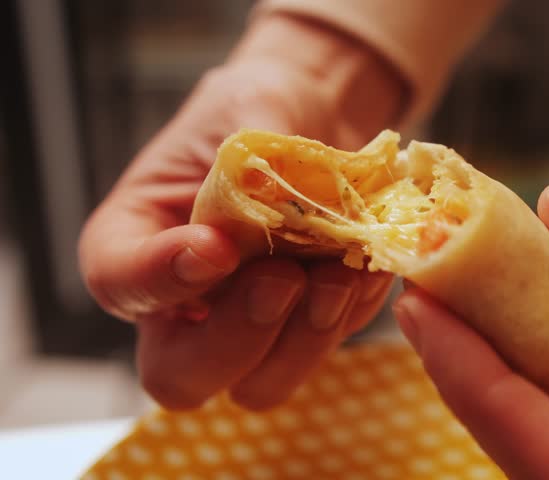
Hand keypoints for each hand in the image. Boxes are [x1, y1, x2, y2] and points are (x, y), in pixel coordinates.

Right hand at [78, 14, 403, 409]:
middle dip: (238, 338)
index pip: (119, 283)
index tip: (216, 245)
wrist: (319, 121)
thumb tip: (264, 191)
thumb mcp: (247, 105)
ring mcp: (244, 324)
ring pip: (260, 384)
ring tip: (341, 273)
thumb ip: (249, 150)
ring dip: (306, 339)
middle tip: (282, 277)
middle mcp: (182, 301)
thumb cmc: (261, 107)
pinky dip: (351, 316)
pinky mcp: (304, 328)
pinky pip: (324, 350)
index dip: (161, 279)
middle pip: (182, 374)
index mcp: (136, 239)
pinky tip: (368, 267)